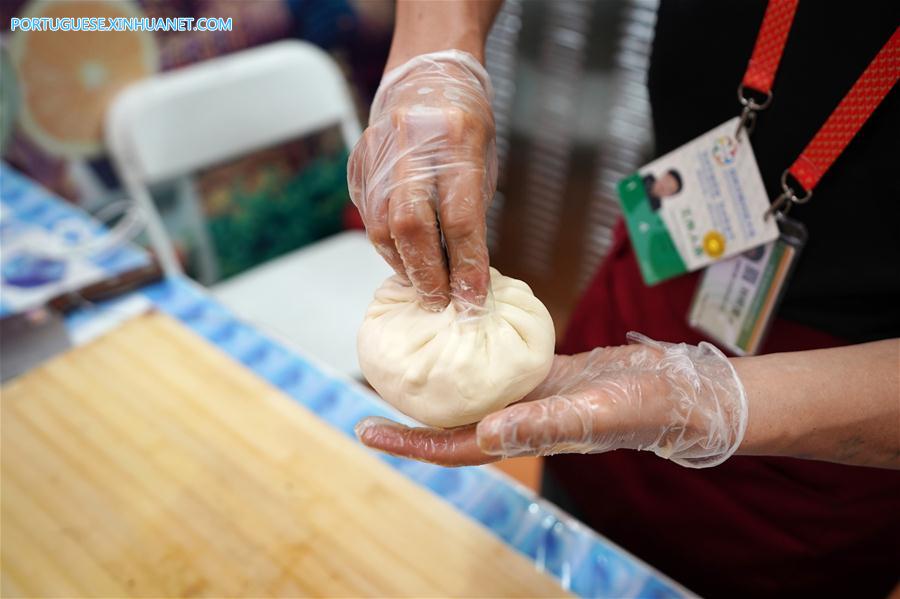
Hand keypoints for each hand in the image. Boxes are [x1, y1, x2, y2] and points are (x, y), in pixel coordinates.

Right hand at [348, 50, 496, 311]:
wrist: (425, 77)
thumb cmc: (465, 125)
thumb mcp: (482, 162)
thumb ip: (470, 214)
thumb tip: (464, 274)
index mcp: (455, 141)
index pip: (460, 219)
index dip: (467, 268)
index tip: (472, 301)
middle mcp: (412, 146)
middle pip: (411, 226)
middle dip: (426, 274)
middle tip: (440, 301)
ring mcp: (378, 154)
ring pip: (382, 227)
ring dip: (404, 264)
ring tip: (424, 283)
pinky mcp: (359, 164)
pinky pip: (369, 216)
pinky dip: (388, 244)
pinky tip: (404, 256)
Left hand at [355, 333, 747, 467]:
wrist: (677, 390)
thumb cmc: (641, 407)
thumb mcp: (591, 413)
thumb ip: (540, 424)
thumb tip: (482, 433)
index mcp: (522, 436)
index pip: (451, 447)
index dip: (409, 443)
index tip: (365, 429)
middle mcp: (518, 419)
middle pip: (450, 421)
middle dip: (410, 413)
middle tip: (370, 389)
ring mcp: (530, 397)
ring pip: (471, 392)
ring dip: (438, 379)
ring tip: (406, 354)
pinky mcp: (545, 374)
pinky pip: (497, 365)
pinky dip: (473, 353)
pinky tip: (458, 330)